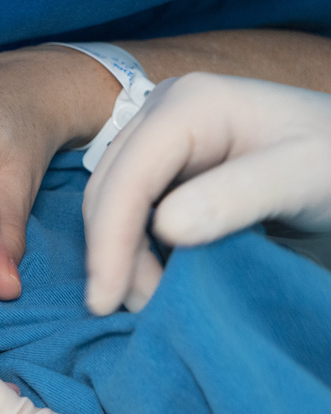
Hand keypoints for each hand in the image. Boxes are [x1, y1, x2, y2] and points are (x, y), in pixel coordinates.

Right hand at [84, 73, 330, 314]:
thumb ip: (242, 195)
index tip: (107, 302)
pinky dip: (137, 251)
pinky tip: (162, 275)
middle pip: (108, 194)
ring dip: (124, 258)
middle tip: (145, 308)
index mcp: (188, 105)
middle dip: (114, 256)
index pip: (126, 179)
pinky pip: (131, 213)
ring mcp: (161, 140)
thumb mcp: (306, 176)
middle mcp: (163, 114)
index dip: (109, 243)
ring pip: (112, 207)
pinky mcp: (166, 168)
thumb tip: (166, 227)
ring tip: (156, 298)